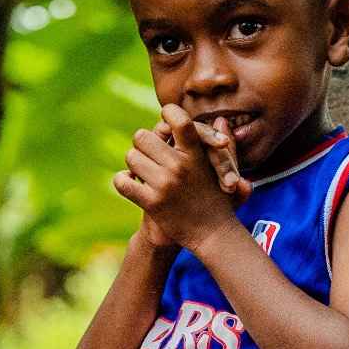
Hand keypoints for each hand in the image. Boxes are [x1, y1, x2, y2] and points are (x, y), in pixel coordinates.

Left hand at [114, 104, 253, 251]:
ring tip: (144, 172)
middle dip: (143, 145)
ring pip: (131, 157)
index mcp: (196, 154)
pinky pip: (122, 182)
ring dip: (135, 164)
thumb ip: (224, 145)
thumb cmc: (220, 200)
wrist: (212, 234)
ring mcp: (164, 184)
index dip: (167, 114)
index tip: (165, 121)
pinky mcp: (152, 203)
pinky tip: (132, 185)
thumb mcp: (226, 170)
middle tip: (150, 155)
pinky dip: (122, 181)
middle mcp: (179, 166)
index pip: (177, 119)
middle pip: (142, 136)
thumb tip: (219, 120)